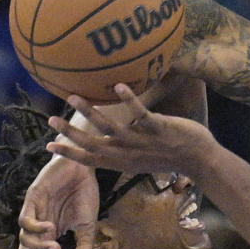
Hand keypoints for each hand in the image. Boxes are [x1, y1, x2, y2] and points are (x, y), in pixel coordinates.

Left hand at [17, 154, 98, 248]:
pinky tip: (50, 228)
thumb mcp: (89, 223)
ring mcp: (34, 213)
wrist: (83, 166)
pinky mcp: (31, 199)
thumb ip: (84, 243)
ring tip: (56, 246)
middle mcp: (40, 226)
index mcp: (52, 234)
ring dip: (39, 246)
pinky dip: (35, 228)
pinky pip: (25, 220)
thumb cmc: (85, 193)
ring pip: (25, 239)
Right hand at [47, 84, 215, 179]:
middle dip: (71, 132)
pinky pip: (140, 113)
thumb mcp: (143, 159)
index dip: (70, 152)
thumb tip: (111, 136)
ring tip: (74, 96)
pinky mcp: (159, 129)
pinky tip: (117, 86)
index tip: (49, 145)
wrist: (200, 160)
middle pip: (93, 144)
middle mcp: (129, 154)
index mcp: (124, 163)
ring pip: (111, 128)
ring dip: (90, 112)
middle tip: (51, 119)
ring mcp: (143, 142)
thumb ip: (125, 148)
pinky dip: (128, 99)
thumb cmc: (172, 156)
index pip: (91, 160)